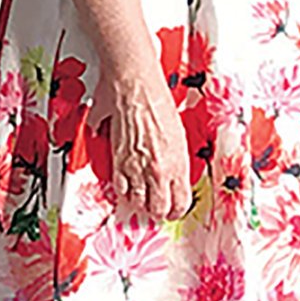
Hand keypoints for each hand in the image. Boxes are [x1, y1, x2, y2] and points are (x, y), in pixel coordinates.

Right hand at [98, 58, 194, 223]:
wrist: (137, 88)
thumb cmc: (159, 104)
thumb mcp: (179, 135)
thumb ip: (176, 160)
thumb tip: (173, 175)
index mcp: (178, 164)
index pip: (180, 203)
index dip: (177, 210)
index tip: (175, 209)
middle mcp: (159, 171)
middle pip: (159, 208)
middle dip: (160, 212)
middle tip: (158, 210)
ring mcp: (137, 168)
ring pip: (139, 203)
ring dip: (141, 204)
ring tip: (144, 201)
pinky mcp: (119, 161)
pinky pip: (121, 189)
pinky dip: (125, 192)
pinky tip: (129, 189)